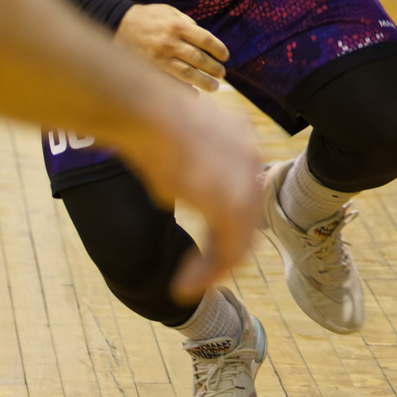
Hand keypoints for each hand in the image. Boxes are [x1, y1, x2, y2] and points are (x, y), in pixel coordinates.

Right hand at [116, 3, 228, 92]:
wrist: (118, 24)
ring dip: (204, 82)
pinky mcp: (150, 68)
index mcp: (177, 26)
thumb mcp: (168, 11)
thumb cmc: (147, 17)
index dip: (219, 49)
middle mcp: (170, 43)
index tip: (225, 56)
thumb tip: (201, 33)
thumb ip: (186, 21)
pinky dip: (183, 90)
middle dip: (214, 68)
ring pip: (187, 73)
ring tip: (214, 87)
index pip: (205, 40)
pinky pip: (170, 82)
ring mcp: (160, 57)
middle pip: (199, 59)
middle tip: (222, 73)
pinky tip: (193, 94)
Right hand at [116, 86, 264, 303]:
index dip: (224, 221)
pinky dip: (208, 272)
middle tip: (198, 273)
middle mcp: (249, 158)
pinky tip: (184, 285)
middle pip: (246, 218)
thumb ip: (188, 167)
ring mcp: (244, 182)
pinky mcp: (230, 205)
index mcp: (239, 138)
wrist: (146, 111)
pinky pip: (227, 250)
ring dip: (214, 268)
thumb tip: (176, 187)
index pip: (242, 190)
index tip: (203, 243)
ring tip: (187, 285)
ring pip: (240, 240)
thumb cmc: (146, 120)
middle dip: (222, 250)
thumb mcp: (173, 143)